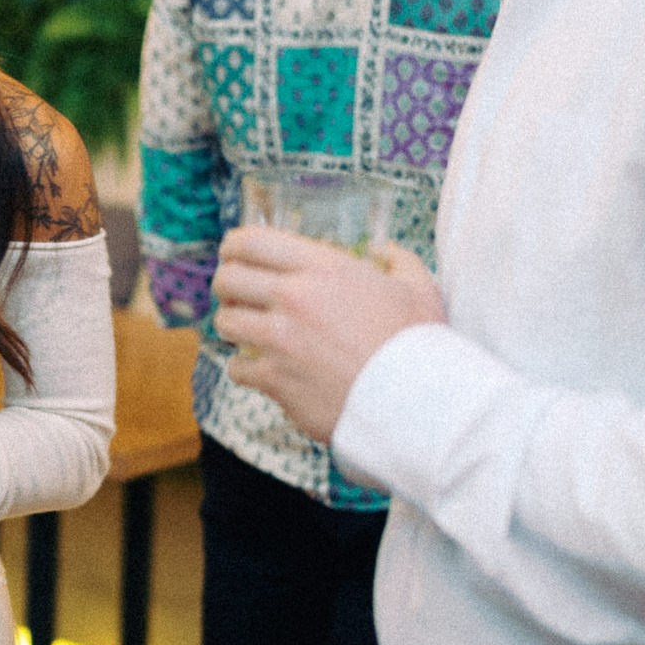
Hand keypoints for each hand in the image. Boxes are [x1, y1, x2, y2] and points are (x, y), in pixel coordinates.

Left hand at [212, 226, 446, 442]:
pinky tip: (259, 369)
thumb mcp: (419, 289)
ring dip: (233, 324)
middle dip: (226, 285)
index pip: (252, 240)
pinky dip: (244, 368)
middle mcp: (294, 298)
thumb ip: (398, 261)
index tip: (233, 254)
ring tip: (246, 331)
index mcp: (323, 268)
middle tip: (237, 295)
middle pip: (227, 278)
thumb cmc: (419, 345)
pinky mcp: (275, 379)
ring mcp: (279, 340)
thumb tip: (385, 249)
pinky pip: (236, 367)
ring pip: (225, 321)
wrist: (416, 403)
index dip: (235, 245)